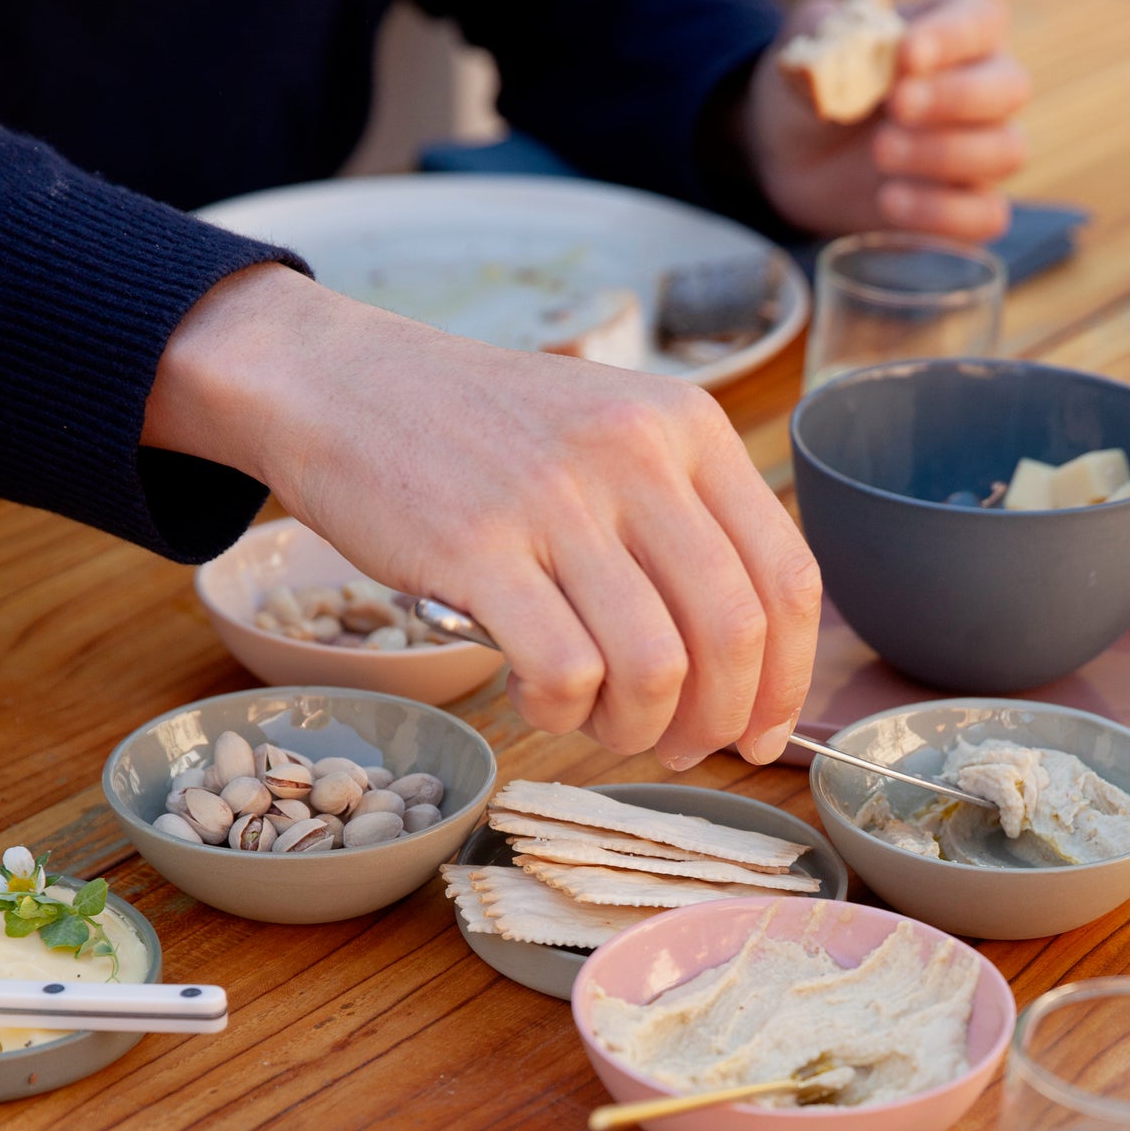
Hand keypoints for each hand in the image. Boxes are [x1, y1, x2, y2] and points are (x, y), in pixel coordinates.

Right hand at [144, 265, 820, 768]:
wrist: (340, 383)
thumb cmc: (482, 436)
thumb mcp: (611, 438)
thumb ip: (683, 525)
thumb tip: (750, 671)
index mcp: (687, 427)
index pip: (786, 575)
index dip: (789, 678)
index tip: (763, 732)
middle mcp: (635, 454)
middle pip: (734, 632)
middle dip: (718, 720)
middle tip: (680, 747)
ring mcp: (555, 499)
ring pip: (655, 666)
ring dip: (638, 729)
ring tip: (603, 724)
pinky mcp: (477, 548)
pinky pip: (564, 672)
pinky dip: (562, 714)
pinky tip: (540, 699)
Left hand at [741, 0, 1029, 242]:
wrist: (792, 153)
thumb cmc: (818, 83)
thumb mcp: (810, 43)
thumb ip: (828, 32)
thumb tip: (849, 45)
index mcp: (956, 26)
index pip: (982, 21)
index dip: (952, 38)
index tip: (907, 55)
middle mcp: (984, 85)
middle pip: (1009, 87)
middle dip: (954, 97)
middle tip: (895, 106)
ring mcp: (980, 149)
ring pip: (1006, 150)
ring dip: (944, 153)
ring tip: (881, 153)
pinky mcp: (963, 206)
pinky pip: (985, 216)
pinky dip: (943, 213)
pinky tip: (889, 202)